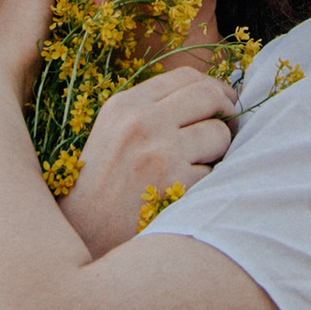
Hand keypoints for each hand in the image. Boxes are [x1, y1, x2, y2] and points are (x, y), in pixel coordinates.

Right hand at [58, 60, 237, 254]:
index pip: (185, 76)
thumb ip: (152, 108)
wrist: (82, 233)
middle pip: (208, 96)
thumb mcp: (113, 131)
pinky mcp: (175, 186)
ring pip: (219, 135)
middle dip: (227, 110)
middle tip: (229, 126)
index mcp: (125, 105)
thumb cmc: (101, 183)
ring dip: (219, 151)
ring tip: (200, 164)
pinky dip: (208, 182)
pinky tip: (187, 192)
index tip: (224, 100)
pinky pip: (214, 173)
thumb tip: (209, 93)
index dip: (214, 86)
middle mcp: (142, 122)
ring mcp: (160, 154)